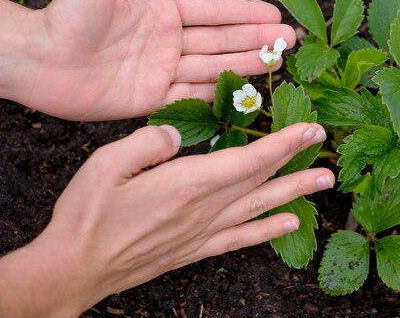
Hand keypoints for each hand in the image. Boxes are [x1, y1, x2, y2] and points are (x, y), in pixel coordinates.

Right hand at [0, 123, 332, 317]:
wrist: (74, 269)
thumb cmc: (87, 215)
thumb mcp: (106, 164)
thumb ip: (148, 143)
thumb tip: (177, 136)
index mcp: (186, 184)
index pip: (247, 159)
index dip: (282, 143)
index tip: (309, 130)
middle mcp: (203, 210)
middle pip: (259, 181)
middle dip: (294, 160)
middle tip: (324, 148)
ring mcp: (202, 233)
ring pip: (258, 208)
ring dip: (294, 193)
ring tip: (323, 183)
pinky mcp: (194, 250)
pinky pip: (240, 238)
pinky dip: (268, 230)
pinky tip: (289, 223)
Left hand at [25, 0, 294, 119]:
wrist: (38, 60)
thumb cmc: (65, 15)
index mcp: (161, 11)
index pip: (212, 11)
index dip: (243, 12)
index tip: (272, 12)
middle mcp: (167, 41)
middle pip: (221, 40)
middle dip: (256, 39)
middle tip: (289, 39)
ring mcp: (162, 70)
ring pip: (214, 67)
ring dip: (245, 64)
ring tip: (276, 60)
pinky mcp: (153, 98)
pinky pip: (192, 94)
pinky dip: (218, 91)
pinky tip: (243, 88)